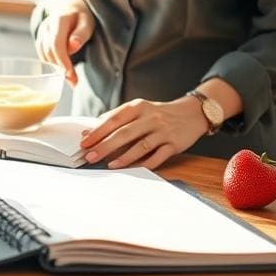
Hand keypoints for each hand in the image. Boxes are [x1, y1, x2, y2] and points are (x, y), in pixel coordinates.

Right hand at [35, 0, 93, 86]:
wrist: (68, 5)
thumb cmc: (81, 15)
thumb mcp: (87, 22)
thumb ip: (81, 34)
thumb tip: (73, 46)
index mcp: (59, 19)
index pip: (56, 43)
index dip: (62, 60)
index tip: (69, 73)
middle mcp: (47, 25)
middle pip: (49, 51)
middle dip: (60, 68)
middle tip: (73, 81)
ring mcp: (41, 31)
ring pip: (44, 54)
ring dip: (55, 67)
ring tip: (70, 75)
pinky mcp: (40, 38)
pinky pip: (42, 54)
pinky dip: (51, 63)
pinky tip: (61, 67)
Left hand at [79, 97, 207, 170]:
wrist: (191, 113)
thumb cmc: (157, 113)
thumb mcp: (138, 109)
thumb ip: (115, 118)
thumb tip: (90, 130)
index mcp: (137, 107)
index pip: (113, 119)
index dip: (98, 131)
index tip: (84, 142)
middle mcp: (150, 117)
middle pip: (124, 133)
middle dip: (105, 145)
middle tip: (90, 156)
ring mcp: (163, 131)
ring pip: (140, 145)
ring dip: (123, 157)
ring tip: (108, 165)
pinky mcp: (174, 144)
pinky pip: (157, 156)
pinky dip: (144, 164)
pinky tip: (132, 169)